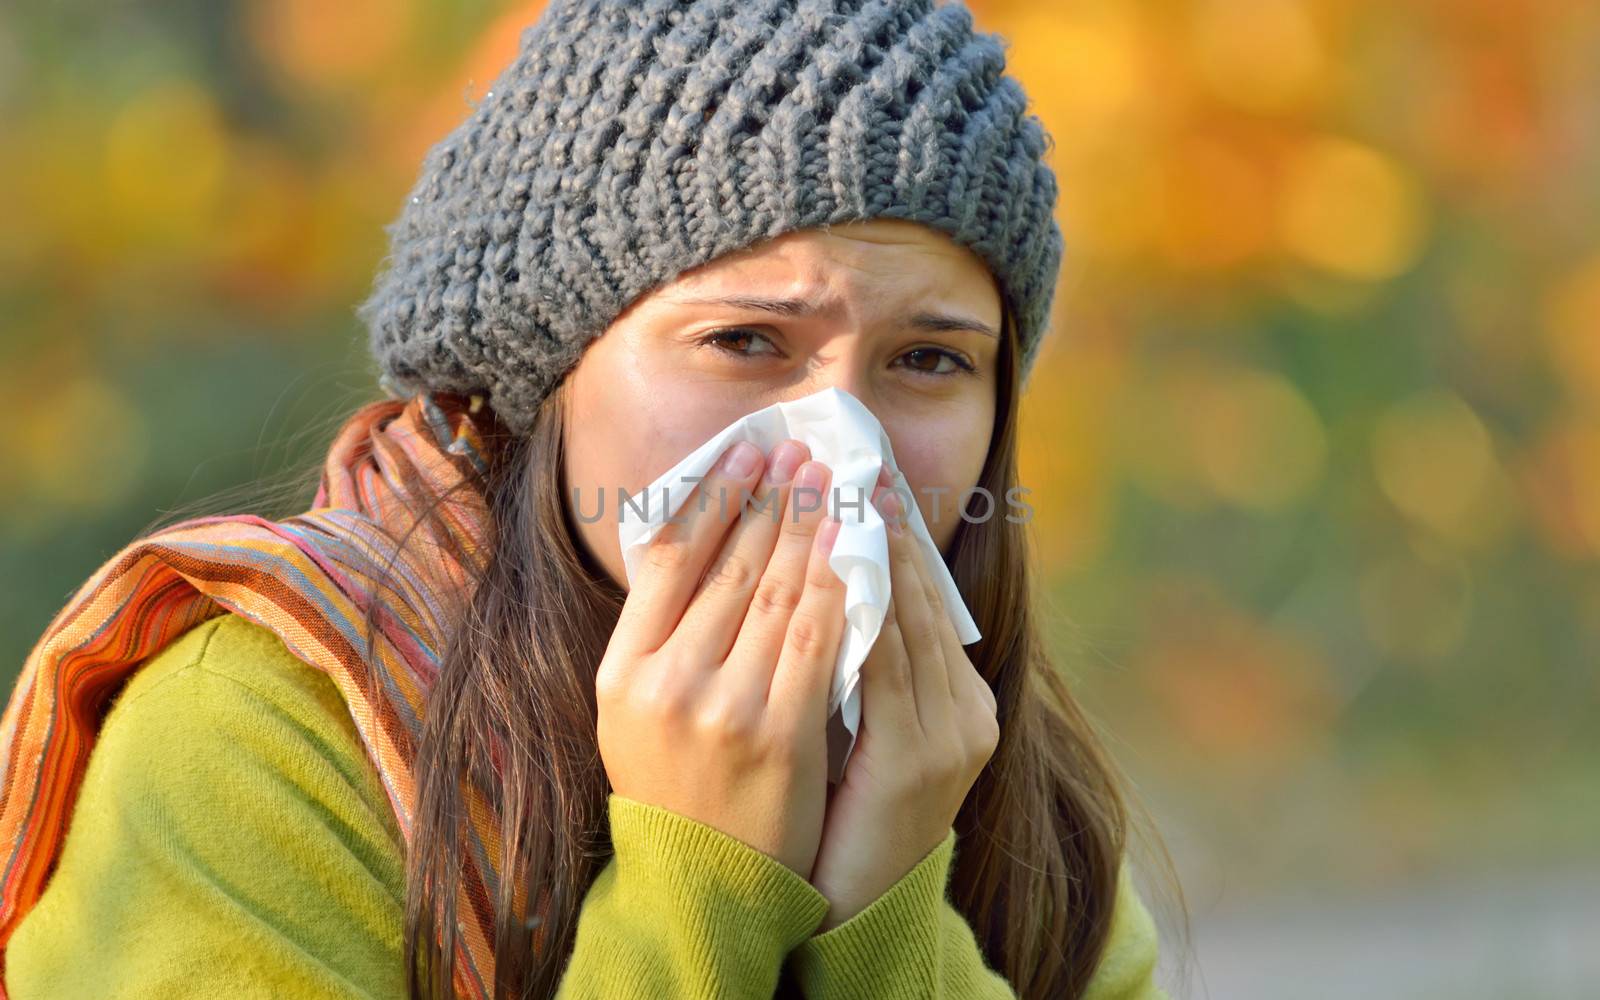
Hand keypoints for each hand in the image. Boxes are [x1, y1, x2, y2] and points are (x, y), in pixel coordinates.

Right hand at [595, 438, 848, 877]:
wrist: (706, 881)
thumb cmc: (674, 783)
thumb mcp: (632, 709)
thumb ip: (658, 634)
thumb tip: (697, 539)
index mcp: (621, 669)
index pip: (671, 558)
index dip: (715, 497)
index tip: (749, 454)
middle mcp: (665, 682)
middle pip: (728, 566)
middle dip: (772, 499)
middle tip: (803, 451)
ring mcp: (722, 708)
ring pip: (776, 592)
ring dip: (810, 527)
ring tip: (833, 482)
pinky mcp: (780, 734)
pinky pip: (818, 640)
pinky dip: (838, 585)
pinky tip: (855, 547)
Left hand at [806, 465, 999, 929]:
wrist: (858, 909)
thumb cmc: (845, 817)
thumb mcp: (863, 732)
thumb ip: (859, 669)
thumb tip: (823, 588)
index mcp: (959, 700)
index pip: (921, 598)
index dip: (890, 533)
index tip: (858, 476)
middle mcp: (967, 709)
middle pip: (920, 596)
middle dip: (880, 524)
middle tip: (849, 457)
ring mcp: (952, 733)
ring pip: (907, 619)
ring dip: (871, 549)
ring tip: (842, 488)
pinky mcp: (921, 758)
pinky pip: (887, 664)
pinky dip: (863, 606)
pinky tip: (838, 563)